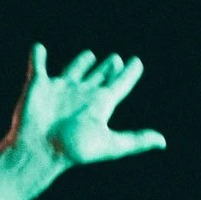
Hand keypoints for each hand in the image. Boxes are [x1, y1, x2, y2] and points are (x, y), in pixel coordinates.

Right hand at [0, 46, 165, 199]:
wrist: (39, 150)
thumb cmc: (73, 148)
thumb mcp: (110, 144)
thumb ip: (135, 139)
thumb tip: (163, 142)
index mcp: (99, 104)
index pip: (120, 84)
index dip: (130, 73)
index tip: (137, 62)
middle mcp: (82, 95)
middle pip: (99, 76)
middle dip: (108, 68)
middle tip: (116, 59)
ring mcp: (60, 89)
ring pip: (74, 70)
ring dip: (81, 62)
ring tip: (89, 55)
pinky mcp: (38, 85)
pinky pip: (38, 66)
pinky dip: (37, 56)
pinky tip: (38, 49)